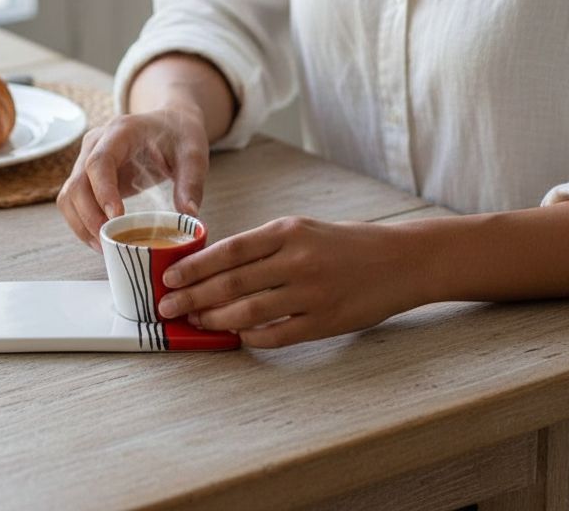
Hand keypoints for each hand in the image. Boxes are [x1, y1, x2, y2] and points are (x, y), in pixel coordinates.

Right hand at [56, 106, 209, 250]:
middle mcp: (96, 143)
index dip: (103, 191)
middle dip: (89, 216)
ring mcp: (87, 158)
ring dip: (81, 224)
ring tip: (104, 247)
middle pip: (77, 182)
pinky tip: (100, 239)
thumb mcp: (194, 153)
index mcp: (121, 132)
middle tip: (110, 241)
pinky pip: (73, 202)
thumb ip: (191, 182)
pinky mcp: (88, 176)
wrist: (170, 122)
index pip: (99, 161)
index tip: (116, 217)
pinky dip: (81, 223)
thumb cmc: (180, 134)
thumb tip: (189, 214)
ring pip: (69, 195)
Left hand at [155, 216, 424, 346]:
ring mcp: (311, 293)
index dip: (194, 266)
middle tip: (167, 308)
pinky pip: (277, 335)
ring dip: (215, 320)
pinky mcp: (325, 321)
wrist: (400, 260)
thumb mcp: (303, 230)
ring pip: (249, 311)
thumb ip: (264, 246)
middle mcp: (297, 260)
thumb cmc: (345, 243)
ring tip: (194, 323)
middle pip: (231, 282)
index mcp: (288, 231)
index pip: (229, 250)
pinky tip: (235, 337)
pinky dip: (250, 338)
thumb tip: (214, 266)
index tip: (169, 278)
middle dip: (192, 297)